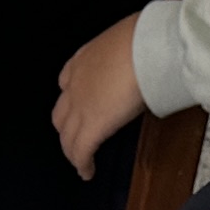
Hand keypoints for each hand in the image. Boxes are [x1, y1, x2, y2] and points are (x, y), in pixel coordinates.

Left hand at [51, 20, 149, 181]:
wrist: (148, 46)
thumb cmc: (147, 37)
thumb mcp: (130, 40)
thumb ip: (127, 55)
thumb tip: (144, 60)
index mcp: (84, 58)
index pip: (67, 81)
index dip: (72, 99)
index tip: (80, 107)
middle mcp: (75, 83)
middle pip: (61, 113)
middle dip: (67, 128)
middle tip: (77, 138)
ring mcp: (80, 106)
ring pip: (67, 136)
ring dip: (72, 149)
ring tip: (80, 160)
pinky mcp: (92, 126)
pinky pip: (81, 151)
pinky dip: (82, 164)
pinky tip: (87, 172)